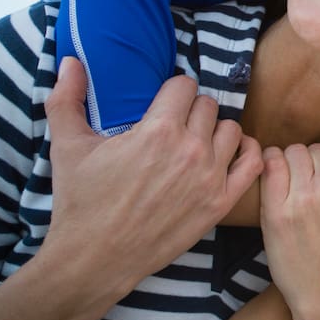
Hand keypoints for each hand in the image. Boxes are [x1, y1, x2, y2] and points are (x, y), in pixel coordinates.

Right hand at [0, 59, 263, 319]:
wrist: (94, 258)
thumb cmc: (81, 202)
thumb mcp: (67, 146)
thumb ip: (67, 98)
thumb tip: (70, 60)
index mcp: (158, 131)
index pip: (185, 85)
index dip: (172, 92)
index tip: (163, 104)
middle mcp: (190, 150)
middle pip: (208, 106)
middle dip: (190, 111)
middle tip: (173, 126)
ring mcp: (210, 177)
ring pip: (232, 129)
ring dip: (216, 131)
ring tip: (196, 142)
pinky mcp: (220, 202)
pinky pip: (253, 163)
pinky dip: (247, 152)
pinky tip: (230, 153)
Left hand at [259, 142, 319, 319]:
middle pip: (317, 149)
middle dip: (315, 163)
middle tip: (313, 185)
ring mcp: (302, 196)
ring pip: (294, 152)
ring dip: (294, 162)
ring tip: (295, 182)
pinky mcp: (276, 210)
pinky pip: (270, 164)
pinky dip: (271, 160)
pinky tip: (275, 170)